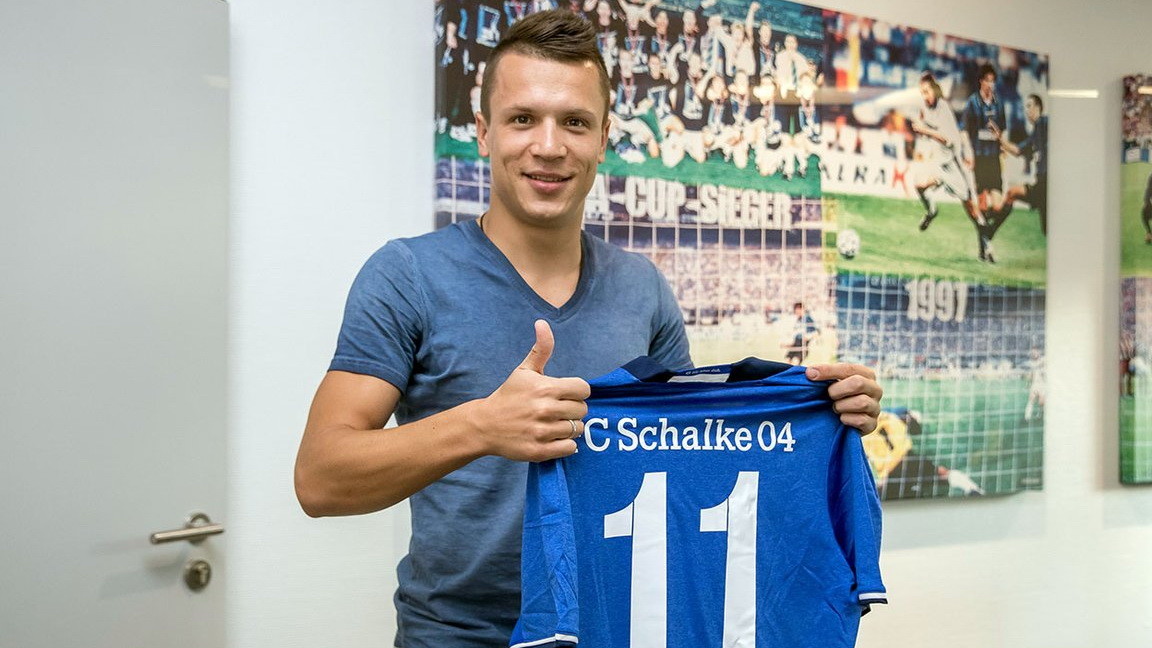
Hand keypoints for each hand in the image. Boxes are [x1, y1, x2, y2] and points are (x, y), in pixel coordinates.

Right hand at [469, 320, 589, 461]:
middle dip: (573, 409)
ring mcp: (542, 431)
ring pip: (577, 430)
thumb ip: (540, 349)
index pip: (583, 389)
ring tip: (554, 424)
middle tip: (558, 410)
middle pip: (582, 410)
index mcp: (546, 388)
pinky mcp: (539, 451)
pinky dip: (565, 445)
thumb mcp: (524, 371)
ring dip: (569, 428)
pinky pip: (569, 448)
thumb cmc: (509, 395)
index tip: (566, 394)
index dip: (577, 392)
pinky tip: (552, 437)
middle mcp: (545, 409)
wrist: (484, 425)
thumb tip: (542, 323)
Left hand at [805, 363, 882, 433]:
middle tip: (828, 396)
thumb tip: (810, 372)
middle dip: (837, 390)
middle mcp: (875, 389)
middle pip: (858, 383)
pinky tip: (841, 418)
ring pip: (861, 402)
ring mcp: (876, 407)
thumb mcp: (831, 382)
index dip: (828, 371)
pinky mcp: (873, 424)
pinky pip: (861, 420)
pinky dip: (846, 419)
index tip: (810, 375)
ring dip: (841, 406)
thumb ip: (823, 374)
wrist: (841, 422)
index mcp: (866, 374)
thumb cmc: (836, 396)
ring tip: (835, 408)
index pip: (849, 368)